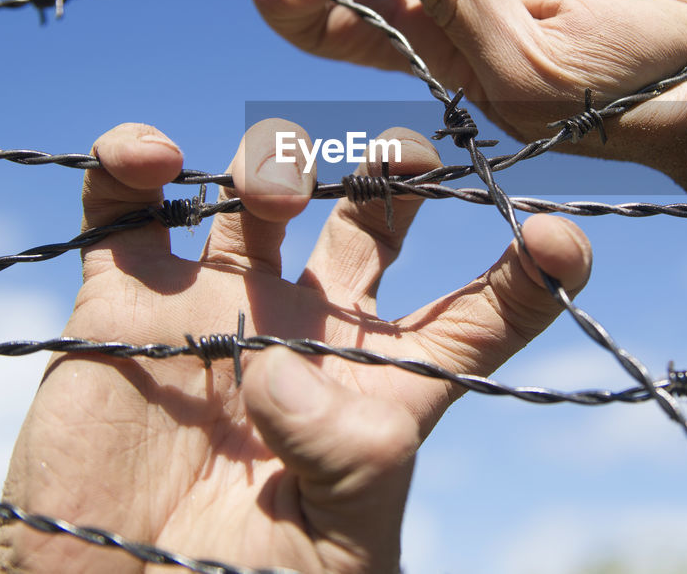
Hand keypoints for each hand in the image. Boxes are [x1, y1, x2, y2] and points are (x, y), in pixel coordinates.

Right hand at [0, 119, 590, 573]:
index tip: (560, 239)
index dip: (530, 276)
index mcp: (380, 387)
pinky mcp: (125, 302)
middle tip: (411, 152)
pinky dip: (132, 164)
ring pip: (261, 195)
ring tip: (275, 190)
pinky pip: (129, 208)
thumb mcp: (339, 547)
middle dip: (398, 173)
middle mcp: (307, 330)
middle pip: (373, 224)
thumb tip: (280, 366)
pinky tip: (151, 158)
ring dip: (276, 162)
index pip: (476, 318)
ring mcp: (218, 305)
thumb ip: (345, 456)